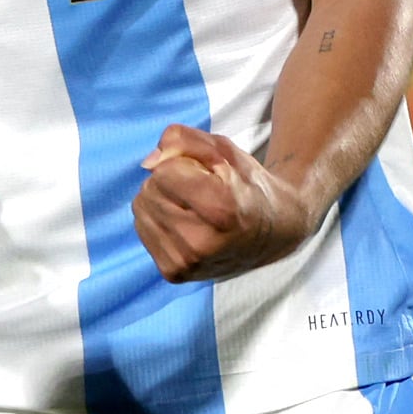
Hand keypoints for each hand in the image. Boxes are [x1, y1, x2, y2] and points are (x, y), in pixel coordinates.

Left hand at [131, 124, 306, 281]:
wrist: (271, 234)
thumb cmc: (245, 186)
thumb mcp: (223, 150)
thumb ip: (182, 140)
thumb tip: (148, 162)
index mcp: (220, 209)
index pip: (163, 172)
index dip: (182, 165)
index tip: (207, 176)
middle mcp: (201, 243)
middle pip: (150, 190)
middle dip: (170, 183)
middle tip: (202, 194)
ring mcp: (186, 263)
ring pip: (141, 209)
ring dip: (161, 200)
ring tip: (194, 208)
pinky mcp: (174, 273)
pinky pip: (142, 229)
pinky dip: (158, 220)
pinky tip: (184, 224)